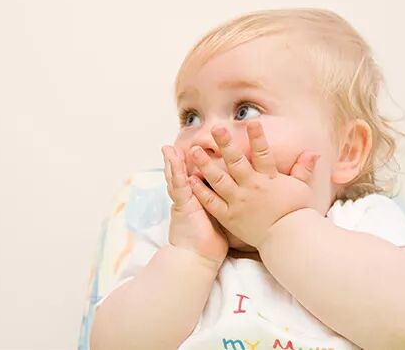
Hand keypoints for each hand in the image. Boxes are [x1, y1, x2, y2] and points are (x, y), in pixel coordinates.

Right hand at [161, 145, 228, 266]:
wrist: (198, 259)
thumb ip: (221, 208)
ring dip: (173, 162)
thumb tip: (236, 204)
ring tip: (169, 148)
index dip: (188, 167)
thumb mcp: (217, 220)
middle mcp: (188, 199)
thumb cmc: (210, 243)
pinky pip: (179, 186)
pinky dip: (175, 172)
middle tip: (173, 146)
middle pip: (181, 176)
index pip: (191, 180)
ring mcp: (184, 201)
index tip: (191, 153)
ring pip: (177, 178)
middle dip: (177, 161)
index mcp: (195, 201)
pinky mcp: (183, 205)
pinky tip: (172, 160)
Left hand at [187, 120, 321, 248]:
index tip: (251, 122)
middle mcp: (251, 187)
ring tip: (194, 151)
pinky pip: (212, 201)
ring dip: (206, 164)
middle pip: (236, 162)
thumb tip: (314, 152)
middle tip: (216, 128)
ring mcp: (238, 202)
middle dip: (226, 144)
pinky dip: (201, 190)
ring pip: (219, 179)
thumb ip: (303, 169)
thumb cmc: (295, 214)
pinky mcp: (229, 216)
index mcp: (268, 179)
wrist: (286, 240)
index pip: (262, 153)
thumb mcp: (301, 188)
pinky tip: (191, 179)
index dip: (257, 137)